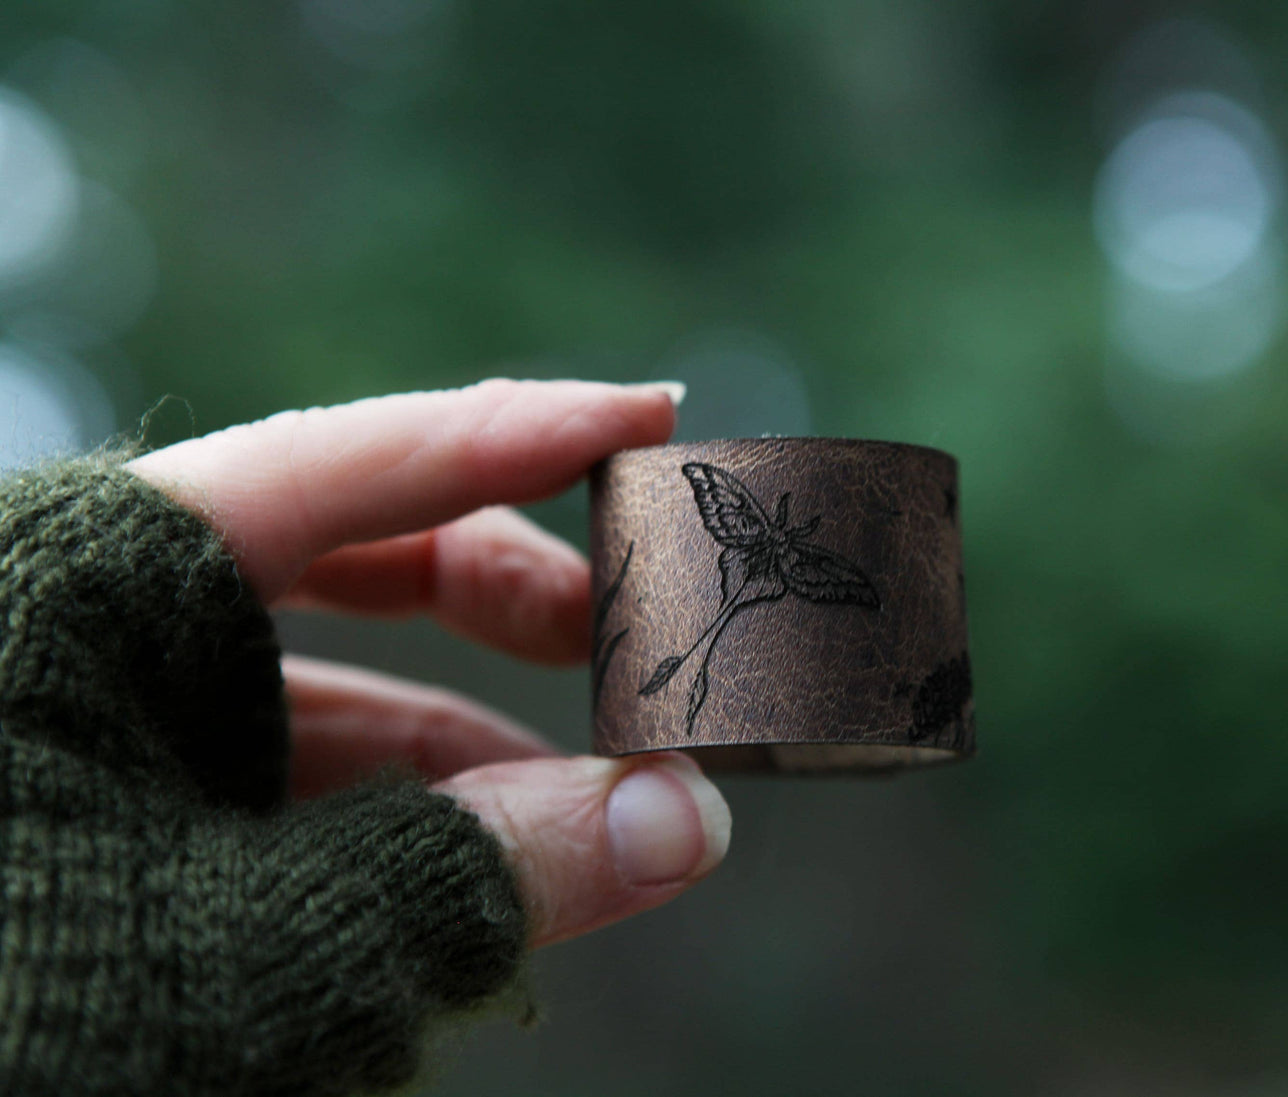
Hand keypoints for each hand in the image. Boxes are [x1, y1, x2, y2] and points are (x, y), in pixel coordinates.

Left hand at [129, 379, 729, 947]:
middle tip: (638, 647)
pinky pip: (299, 795)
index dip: (522, 436)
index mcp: (93, 581)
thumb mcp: (232, 952)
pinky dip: (408, 831)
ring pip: (338, 693)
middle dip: (514, 600)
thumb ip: (466, 880)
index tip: (654, 420)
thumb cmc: (0, 1007)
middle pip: (359, 553)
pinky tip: (496, 881)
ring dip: (483, 748)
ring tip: (609, 810)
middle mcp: (104, 627)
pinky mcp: (131, 825)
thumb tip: (687, 825)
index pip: (355, 463)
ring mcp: (117, 729)